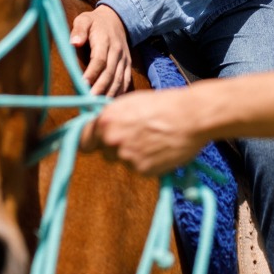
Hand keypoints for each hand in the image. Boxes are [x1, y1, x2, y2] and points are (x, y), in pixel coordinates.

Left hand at [70, 4, 131, 96]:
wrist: (117, 19)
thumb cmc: (95, 22)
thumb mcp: (84, 19)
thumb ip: (79, 30)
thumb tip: (74, 42)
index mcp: (105, 41)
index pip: (99, 60)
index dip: (91, 73)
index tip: (82, 84)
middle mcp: (117, 52)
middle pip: (110, 73)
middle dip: (100, 89)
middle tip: (89, 102)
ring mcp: (124, 59)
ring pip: (118, 80)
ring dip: (109, 94)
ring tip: (99, 107)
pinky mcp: (128, 66)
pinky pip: (125, 81)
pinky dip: (119, 93)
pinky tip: (111, 104)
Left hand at [82, 87, 205, 175]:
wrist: (190, 117)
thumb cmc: (163, 104)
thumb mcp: (130, 103)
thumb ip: (111, 117)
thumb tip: (97, 126)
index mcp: (106, 120)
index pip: (82, 139)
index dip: (90, 140)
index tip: (95, 142)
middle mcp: (112, 140)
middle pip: (104, 151)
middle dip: (115, 146)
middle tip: (135, 137)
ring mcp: (126, 157)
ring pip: (122, 160)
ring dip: (132, 154)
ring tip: (152, 139)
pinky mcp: (142, 170)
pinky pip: (138, 169)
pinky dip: (147, 162)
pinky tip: (159, 148)